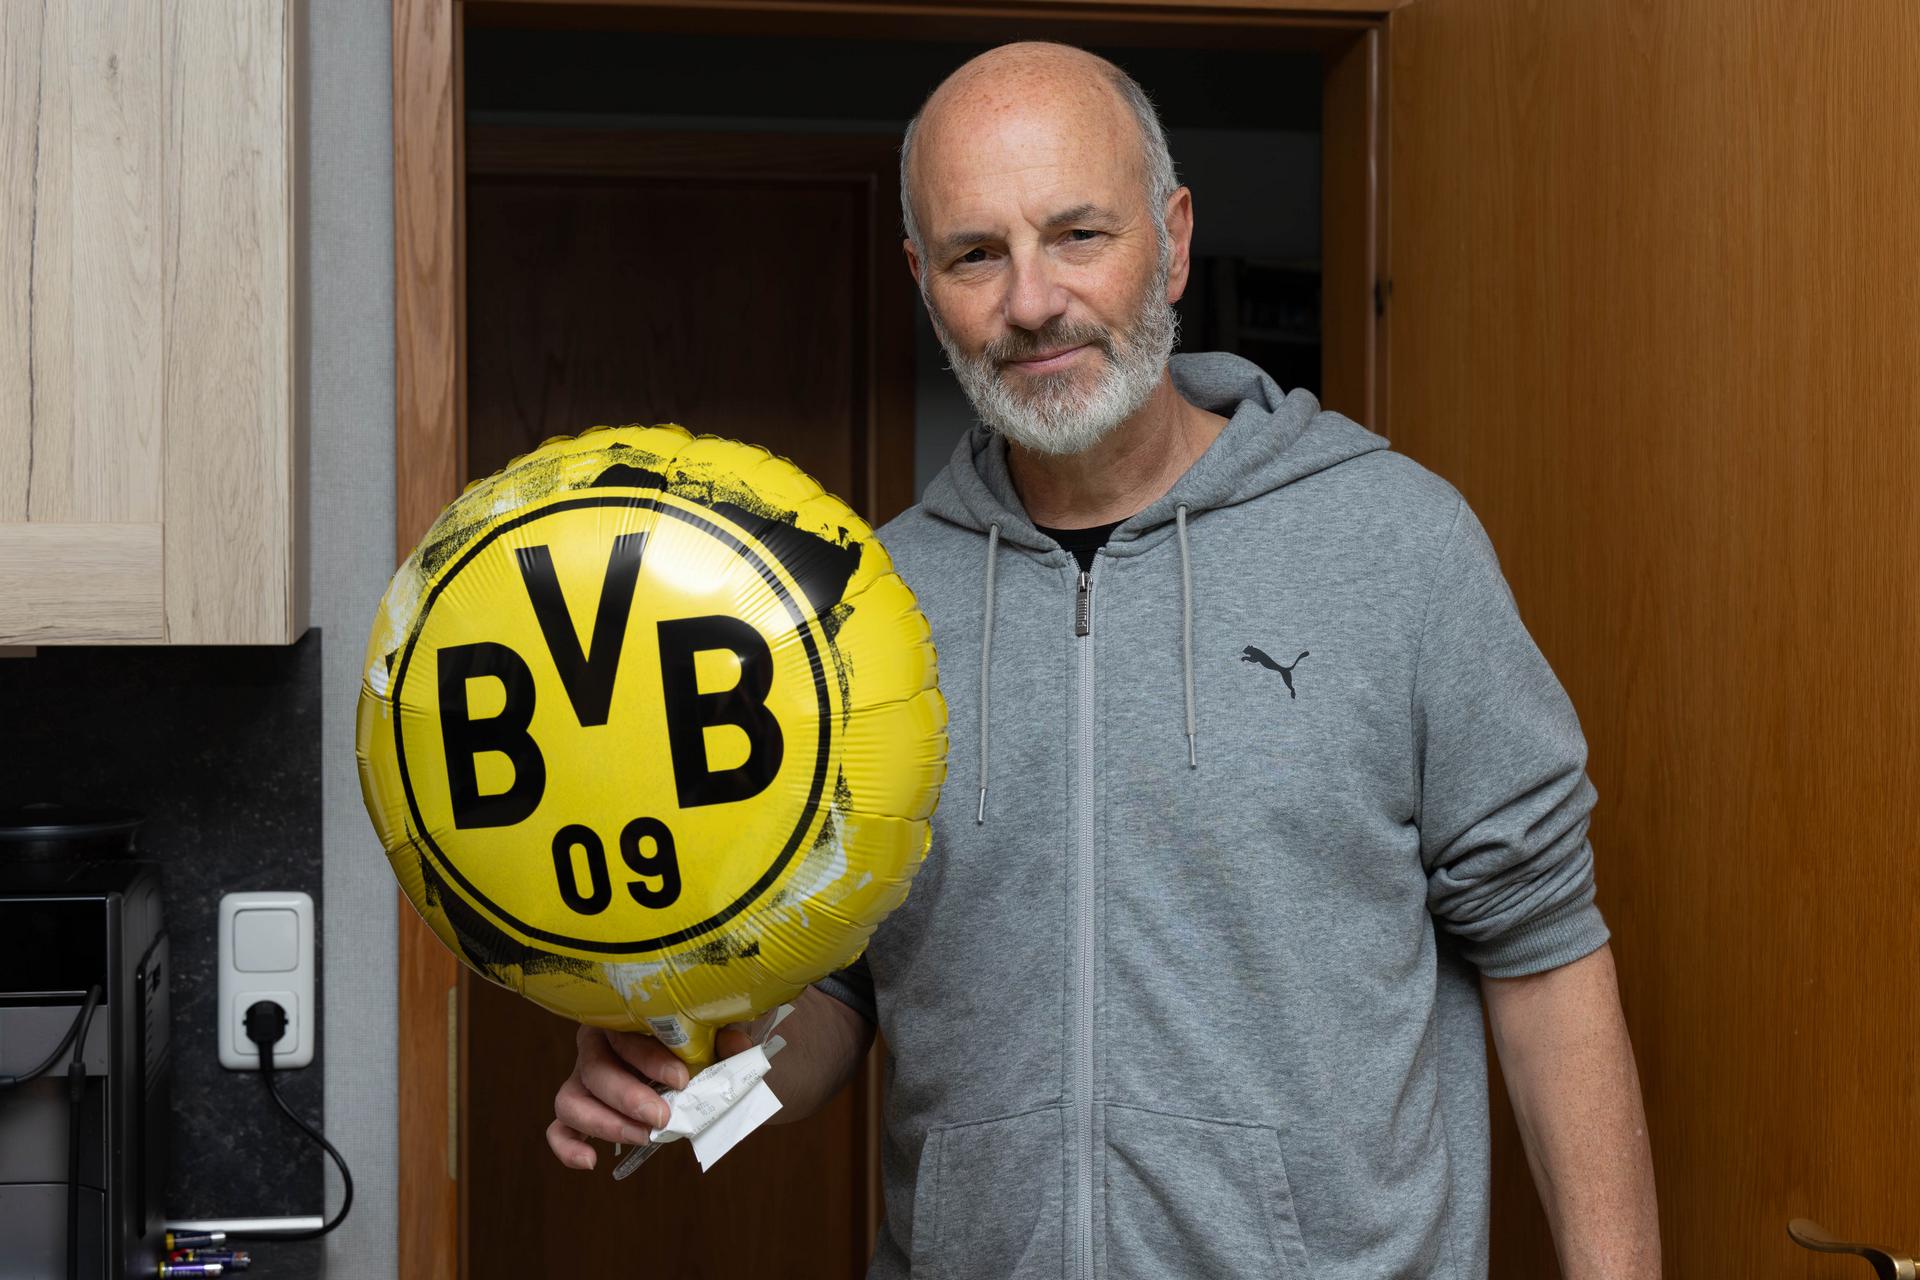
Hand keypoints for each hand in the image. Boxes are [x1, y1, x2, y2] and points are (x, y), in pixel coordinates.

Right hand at [546, 1021, 755, 1170]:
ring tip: (643, 1137)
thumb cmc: (691, 1037)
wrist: (687, 1059)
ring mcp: (582, 1080)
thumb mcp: (710, 1030)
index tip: (681, 1079)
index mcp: (620, 1019)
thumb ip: (722, 1035)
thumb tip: (737, 1046)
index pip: (625, 1036)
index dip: (650, 1060)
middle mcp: (595, 1047)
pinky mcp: (579, 1111)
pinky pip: (560, 1129)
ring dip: (605, 1123)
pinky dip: (568, 1146)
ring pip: (571, 1101)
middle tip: (662, 1116)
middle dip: (629, 1097)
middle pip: (596, 1071)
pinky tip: (591, 1161)